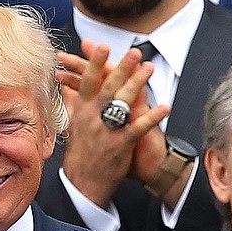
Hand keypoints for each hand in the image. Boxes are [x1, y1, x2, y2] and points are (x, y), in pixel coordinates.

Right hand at [56, 44, 169, 207]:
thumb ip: (72, 103)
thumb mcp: (72, 125)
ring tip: (150, 69)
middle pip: (108, 87)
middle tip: (133, 52)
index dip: (95, 63)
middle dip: (121, 67)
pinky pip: (138, 128)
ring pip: (122, 103)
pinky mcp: (120, 145)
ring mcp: (106, 131)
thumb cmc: (81, 153)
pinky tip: (165, 108)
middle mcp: (93, 118)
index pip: (88, 82)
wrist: (83, 184)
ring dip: (138, 84)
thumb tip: (66, 84)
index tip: (102, 46)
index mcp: (82, 111)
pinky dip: (152, 117)